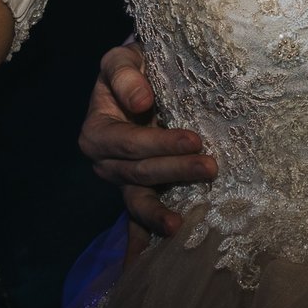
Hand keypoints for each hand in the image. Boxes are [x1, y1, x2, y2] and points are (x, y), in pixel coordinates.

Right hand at [78, 41, 216, 237]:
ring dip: (161, 212)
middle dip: (175, 171)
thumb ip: (124, 74)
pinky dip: (148, 235)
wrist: (142, 78)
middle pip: (140, 173)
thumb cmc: (133, 67)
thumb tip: (141, 100)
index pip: (130, 143)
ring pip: (139, 201)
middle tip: (211, 167)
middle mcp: (106, 163)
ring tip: (183, 225)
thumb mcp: (121, 58)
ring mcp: (122, 182)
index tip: (194, 139)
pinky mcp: (139, 191)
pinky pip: (141, 218)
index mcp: (97, 133)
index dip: (160, 143)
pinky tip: (161, 249)